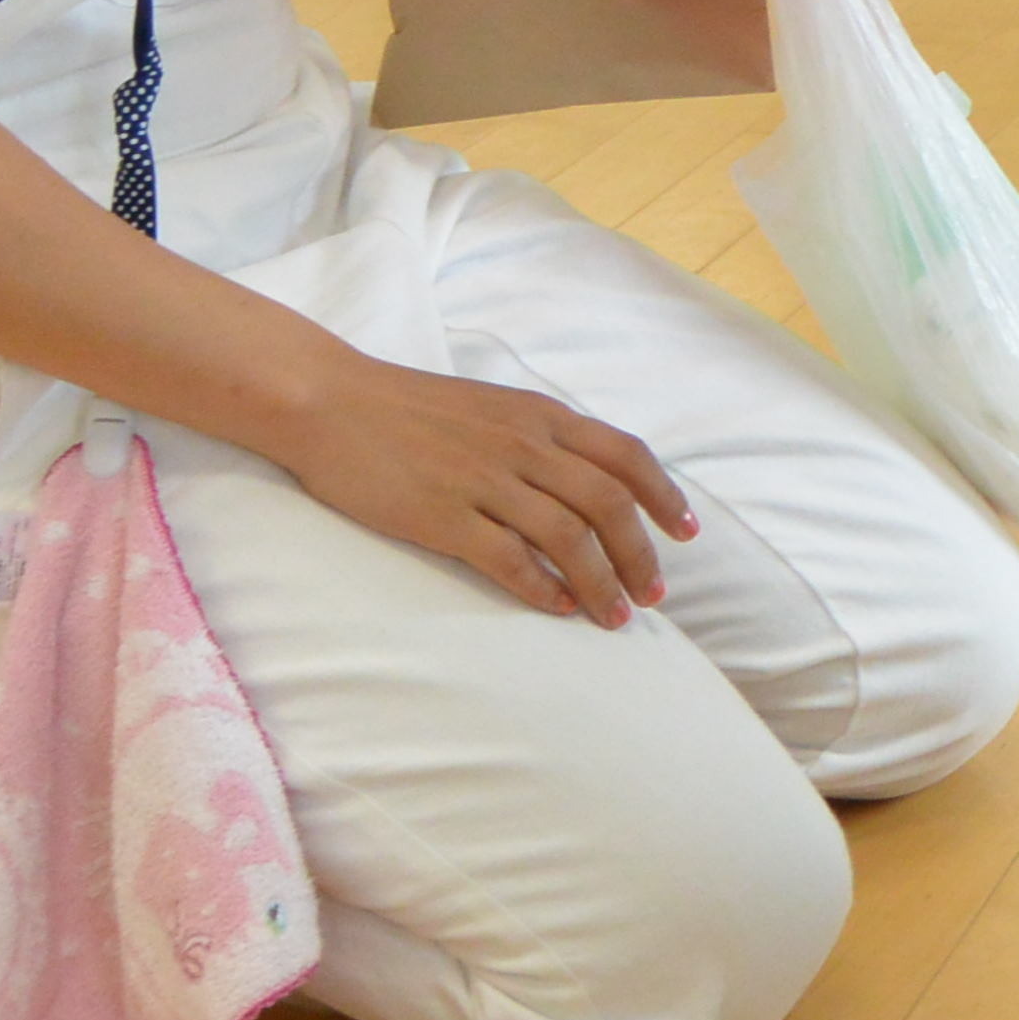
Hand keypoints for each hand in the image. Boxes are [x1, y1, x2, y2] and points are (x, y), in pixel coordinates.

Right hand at [263, 352, 693, 624]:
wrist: (333, 402)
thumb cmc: (413, 408)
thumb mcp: (496, 407)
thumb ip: (542, 437)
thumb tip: (589, 479)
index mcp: (541, 417)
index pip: (625, 456)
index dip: (663, 497)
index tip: (685, 534)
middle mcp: (524, 445)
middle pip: (607, 504)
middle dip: (640, 554)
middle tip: (654, 594)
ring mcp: (484, 480)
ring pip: (567, 537)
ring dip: (600, 582)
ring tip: (615, 617)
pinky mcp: (442, 515)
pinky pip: (508, 558)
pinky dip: (542, 587)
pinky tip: (558, 609)